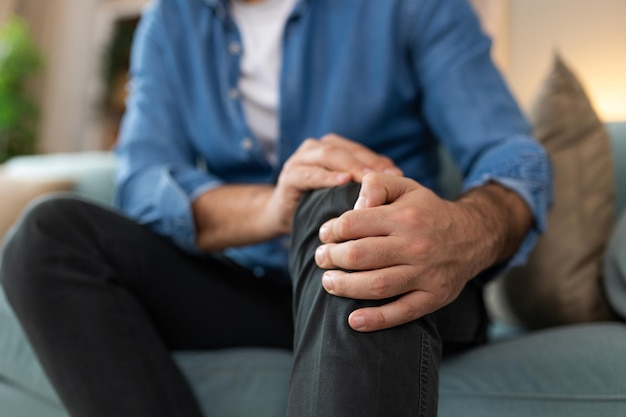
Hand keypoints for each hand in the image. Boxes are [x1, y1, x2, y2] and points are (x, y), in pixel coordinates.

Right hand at [265, 134, 401, 233]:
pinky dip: (326, 177)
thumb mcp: (343, 192)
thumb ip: (364, 182)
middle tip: (387, 178)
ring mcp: (300, 160)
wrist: (283, 215)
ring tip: (366, 179)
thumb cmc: (319, 204)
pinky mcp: (289, 176)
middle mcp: (316, 148)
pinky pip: (309, 173)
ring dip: (349, 166)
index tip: (400, 176)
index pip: (360, 151)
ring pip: (328, 156)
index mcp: (333, 148)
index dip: (379, 162)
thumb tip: (399, 183)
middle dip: (367, 163)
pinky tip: (342, 182)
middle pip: (346, 150)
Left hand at [315, 173, 528, 331]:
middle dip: (332, 258)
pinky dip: (376, 320)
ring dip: (345, 287)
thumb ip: (376, 185)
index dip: (332, 230)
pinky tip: (353, 321)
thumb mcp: (405, 187)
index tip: (325, 235)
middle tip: (321, 258)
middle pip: (360, 256)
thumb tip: (355, 204)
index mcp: (404, 216)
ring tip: (328, 282)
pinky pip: (402, 312)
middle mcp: (415, 245)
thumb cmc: (427, 211)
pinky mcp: (433, 297)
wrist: (473, 236)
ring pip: (377, 285)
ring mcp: (425, 274)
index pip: (354, 223)